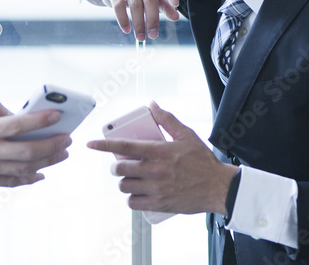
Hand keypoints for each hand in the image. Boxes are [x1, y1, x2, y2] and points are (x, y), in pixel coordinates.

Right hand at [0, 101, 70, 186]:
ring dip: (47, 162)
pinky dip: (28, 179)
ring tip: (62, 154)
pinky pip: (10, 182)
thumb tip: (16, 114)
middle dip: (52, 145)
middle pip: (27, 151)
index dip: (41, 121)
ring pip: (23, 169)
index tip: (57, 116)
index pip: (19, 125)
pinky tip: (40, 173)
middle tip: (68, 139)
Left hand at [86, 102, 236, 214]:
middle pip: (120, 169)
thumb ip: (167, 119)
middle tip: (121, 165)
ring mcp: (156, 189)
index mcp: (159, 152)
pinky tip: (136, 193)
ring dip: (124, 182)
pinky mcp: (159, 204)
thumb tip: (152, 104)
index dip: (104, 145)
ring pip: (125, 187)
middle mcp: (155, 171)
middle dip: (116, 167)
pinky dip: (131, 198)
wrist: (217, 187)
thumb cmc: (202, 161)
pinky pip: (133, 203)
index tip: (91, 144)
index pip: (124, 147)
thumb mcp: (187, 135)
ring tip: (131, 179)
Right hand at [95, 0, 180, 40]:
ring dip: (138, 23)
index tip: (175, 4)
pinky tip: (127, 29)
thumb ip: (166, 5)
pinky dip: (123, 20)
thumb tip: (175, 17)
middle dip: (152, 18)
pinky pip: (119, 5)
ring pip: (135, 3)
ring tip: (140, 37)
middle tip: (153, 34)